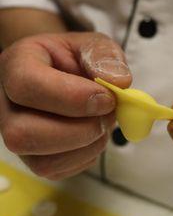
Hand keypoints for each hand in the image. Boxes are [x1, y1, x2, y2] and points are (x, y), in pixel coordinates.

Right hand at [0, 32, 131, 179]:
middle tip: (108, 114)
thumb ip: (104, 55)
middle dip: (79, 130)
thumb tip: (119, 82)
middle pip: (23, 133)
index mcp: (16, 65)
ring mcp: (16, 134)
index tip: (107, 98)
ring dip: (86, 147)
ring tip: (104, 123)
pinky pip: (57, 171)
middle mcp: (6, 104)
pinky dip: (85, 157)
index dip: (71, 97)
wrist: (66, 75)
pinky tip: (94, 135)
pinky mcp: (33, 158)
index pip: (27, 85)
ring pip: (42, 161)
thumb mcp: (93, 45)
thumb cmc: (76, 58)